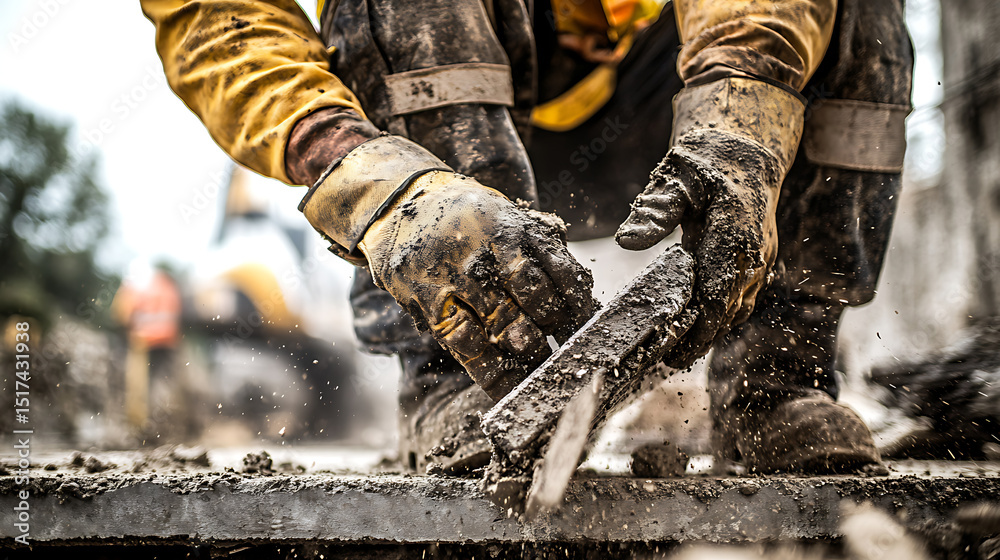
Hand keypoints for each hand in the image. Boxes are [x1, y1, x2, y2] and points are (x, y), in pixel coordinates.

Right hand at [360, 171, 596, 398]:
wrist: (397, 204)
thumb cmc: (464, 219)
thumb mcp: (505, 215)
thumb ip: (541, 246)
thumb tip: (579, 293)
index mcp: (515, 228)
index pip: (561, 271)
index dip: (579, 304)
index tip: (588, 326)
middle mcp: (487, 250)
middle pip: (535, 299)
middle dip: (554, 330)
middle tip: (565, 350)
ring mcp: (456, 275)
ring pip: (502, 324)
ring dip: (526, 350)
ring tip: (538, 365)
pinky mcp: (429, 299)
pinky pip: (464, 341)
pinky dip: (490, 369)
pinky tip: (506, 383)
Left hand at [615, 78, 803, 363]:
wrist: (745, 152)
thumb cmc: (707, 163)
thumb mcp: (675, 178)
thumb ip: (655, 210)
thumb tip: (626, 240)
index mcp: (735, 235)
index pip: (718, 296)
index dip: (698, 330)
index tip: (674, 354)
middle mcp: (754, 253)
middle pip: (729, 311)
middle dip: (700, 340)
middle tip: (665, 361)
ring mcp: (760, 259)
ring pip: (738, 308)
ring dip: (710, 331)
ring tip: (676, 352)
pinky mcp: (757, 262)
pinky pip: (741, 298)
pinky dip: (719, 316)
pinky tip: (695, 327)